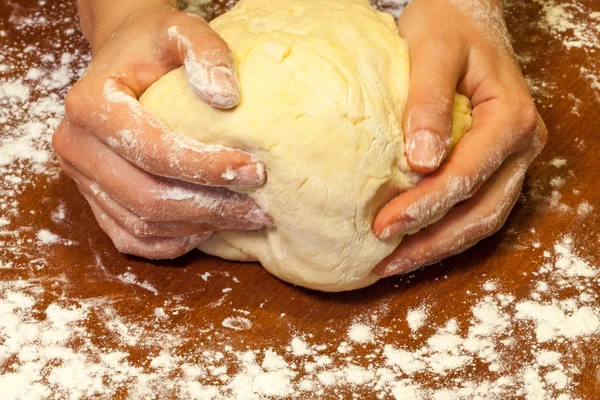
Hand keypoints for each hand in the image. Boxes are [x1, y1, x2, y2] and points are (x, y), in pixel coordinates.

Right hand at [53, 1, 271, 258]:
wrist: (121, 62)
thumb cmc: (152, 47)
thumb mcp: (180, 29)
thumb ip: (205, 51)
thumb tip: (226, 98)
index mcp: (89, 104)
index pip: (152, 150)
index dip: (206, 167)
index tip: (254, 171)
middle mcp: (76, 146)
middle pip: (146, 197)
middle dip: (210, 207)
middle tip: (259, 208)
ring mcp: (81, 178)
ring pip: (141, 224)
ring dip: (199, 227)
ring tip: (246, 218)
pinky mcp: (93, 199)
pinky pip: (131, 238)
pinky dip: (173, 242)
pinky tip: (209, 228)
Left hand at [373, 0, 547, 275]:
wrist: (466, 17)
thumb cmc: (448, 27)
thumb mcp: (434, 51)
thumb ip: (428, 101)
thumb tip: (420, 161)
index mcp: (511, 118)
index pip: (468, 176)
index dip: (425, 206)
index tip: (383, 226)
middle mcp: (522, 145)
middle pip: (481, 211)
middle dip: (431, 240)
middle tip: (384, 259)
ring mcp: (512, 159)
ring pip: (483, 218)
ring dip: (439, 246)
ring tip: (393, 263)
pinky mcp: (496, 164)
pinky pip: (477, 208)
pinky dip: (445, 230)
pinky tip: (412, 241)